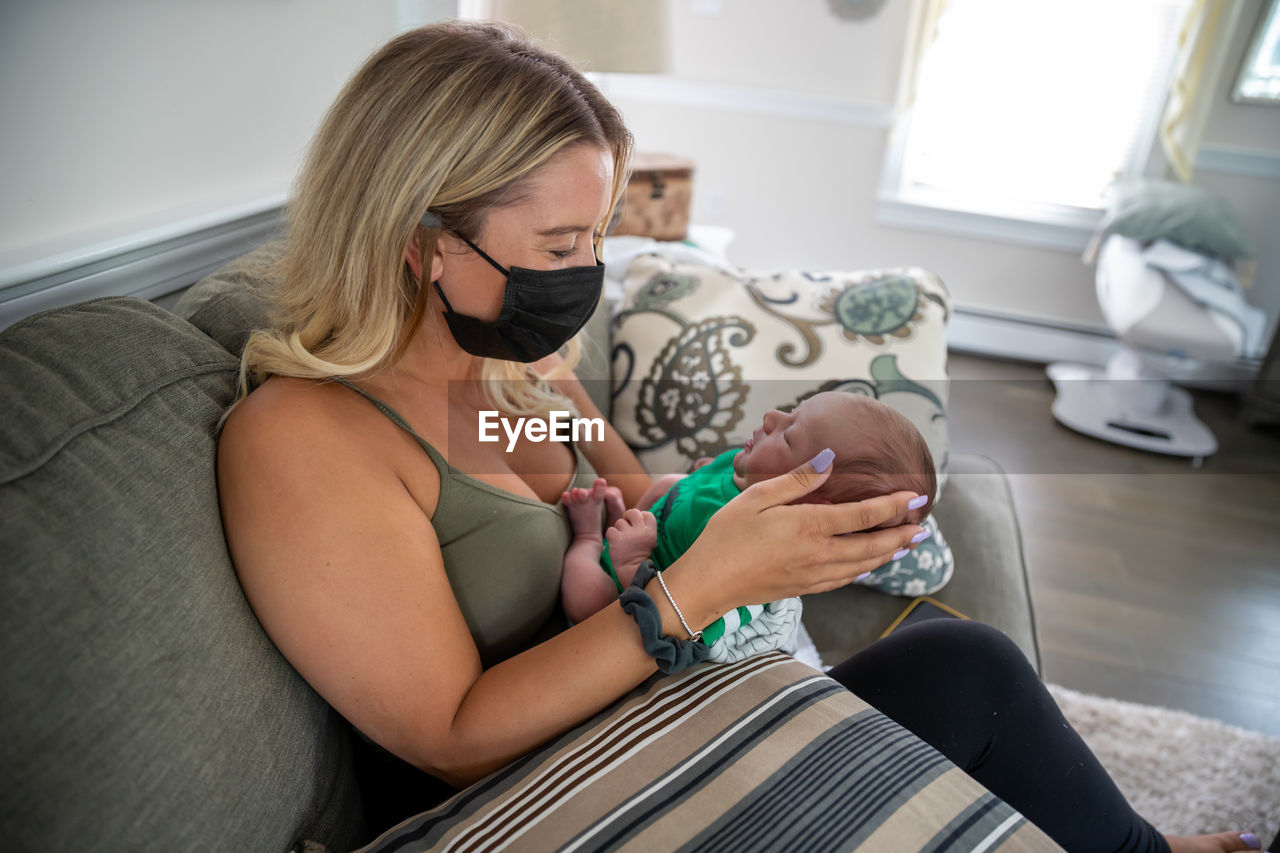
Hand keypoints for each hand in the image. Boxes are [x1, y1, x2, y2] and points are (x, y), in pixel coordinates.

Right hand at [664, 448, 926, 627]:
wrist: (708, 584)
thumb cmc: (726, 535)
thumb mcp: (756, 497)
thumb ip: (797, 479)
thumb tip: (830, 459)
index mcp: (810, 526)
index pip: (865, 515)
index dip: (895, 506)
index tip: (917, 497)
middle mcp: (819, 553)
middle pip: (873, 545)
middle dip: (902, 536)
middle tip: (924, 528)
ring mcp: (814, 574)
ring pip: (863, 566)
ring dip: (888, 555)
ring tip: (907, 546)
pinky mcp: (804, 588)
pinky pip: (844, 579)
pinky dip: (863, 570)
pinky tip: (868, 567)